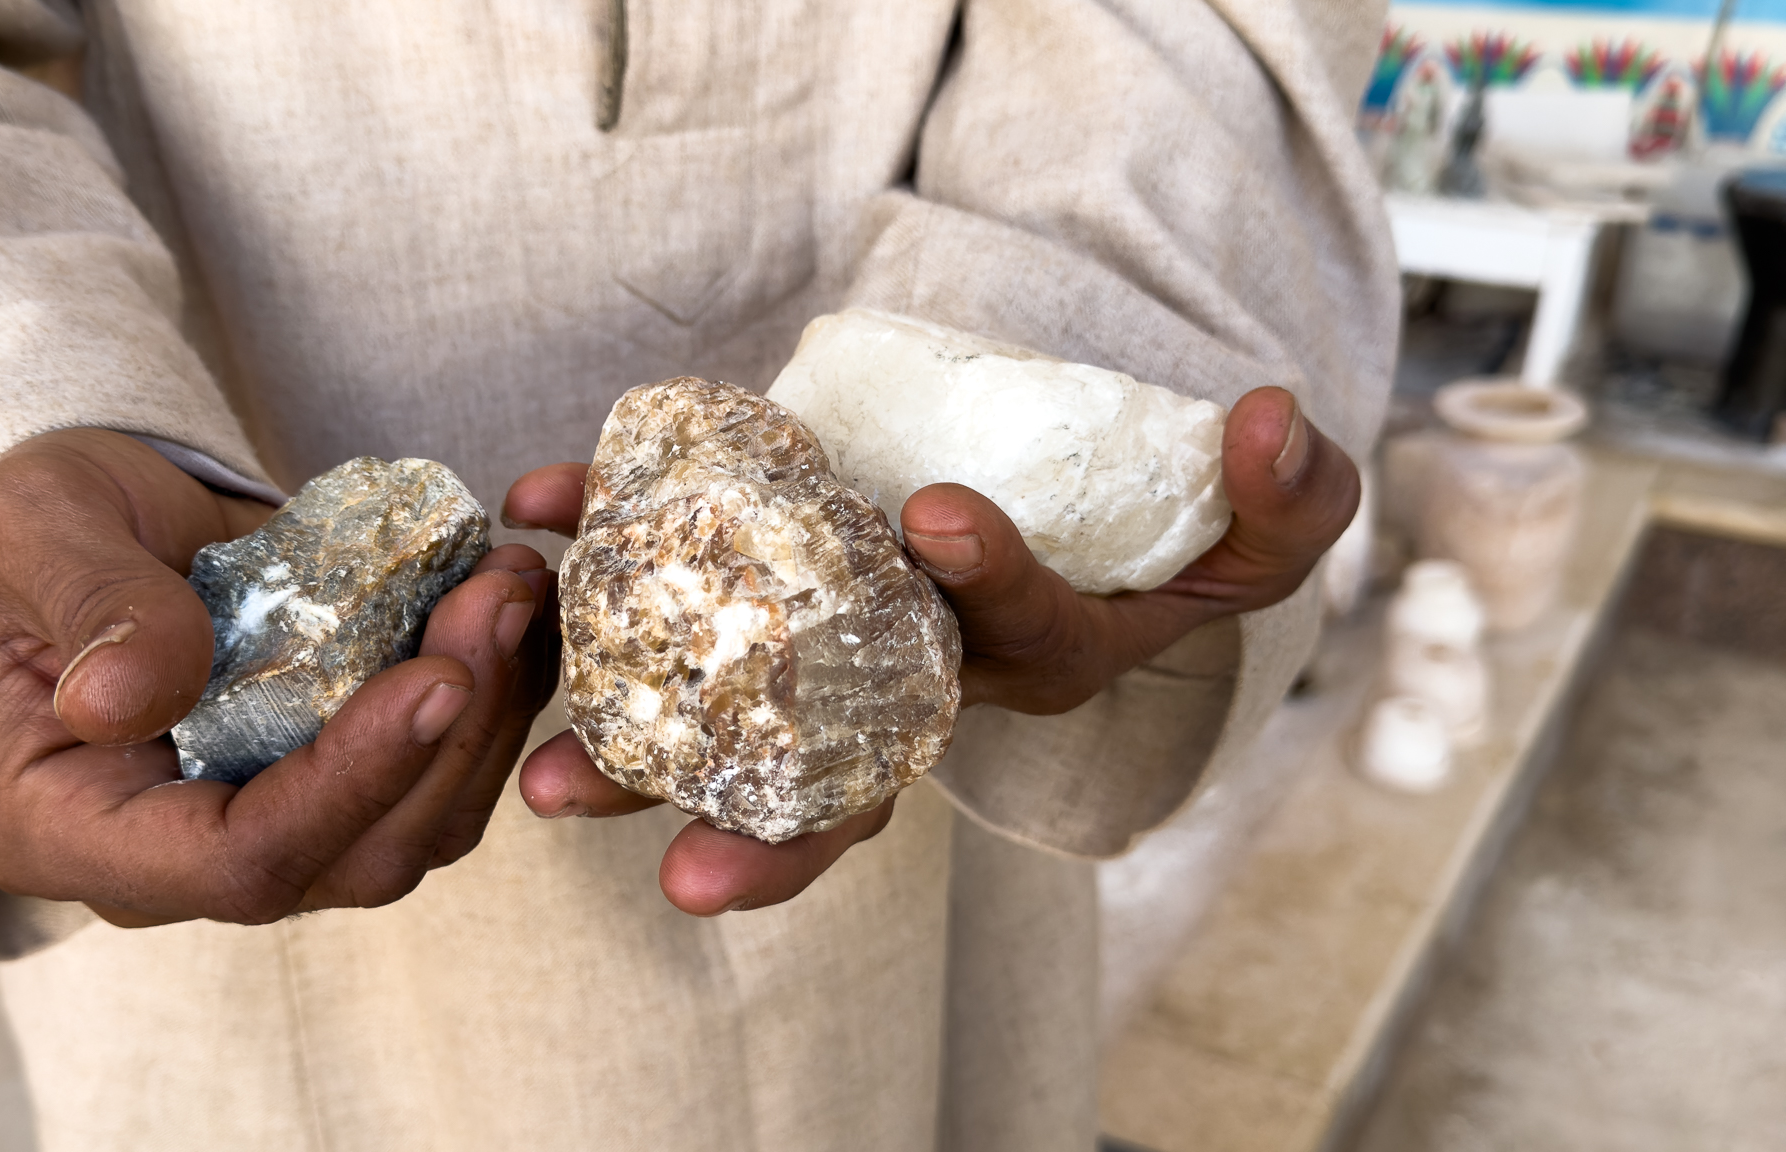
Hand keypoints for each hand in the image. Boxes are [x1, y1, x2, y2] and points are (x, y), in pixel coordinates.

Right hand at [0, 429, 557, 927]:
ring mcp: (274, 827)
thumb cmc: (42, 529)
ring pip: (424, 822)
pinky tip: (508, 601)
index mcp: (73, 832)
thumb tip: (125, 698)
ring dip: (492, 709)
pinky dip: (492, 691)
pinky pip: (441, 769)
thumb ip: (90, 605)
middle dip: (452, 734)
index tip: (433, 680)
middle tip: (500, 600)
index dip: (349, 783)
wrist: (96, 521)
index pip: (239, 862)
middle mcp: (183, 860)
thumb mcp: (36, 531)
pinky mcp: (340, 782)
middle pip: (360, 855)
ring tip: (513, 585)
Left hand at [500, 386, 1355, 915]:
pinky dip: (606, 550)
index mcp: (1038, 659)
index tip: (942, 517)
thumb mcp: (1266, 519)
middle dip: (752, 823)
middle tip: (662, 857)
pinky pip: (677, 588)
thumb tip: (1272, 420)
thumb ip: (1290, 497)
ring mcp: (834, 639)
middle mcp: (923, 679)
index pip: (1016, 643)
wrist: (1065, 482)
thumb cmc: (1165, 519)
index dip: (987, 586)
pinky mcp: (769, 571)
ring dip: (631, 751)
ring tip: (546, 775)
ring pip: (734, 722)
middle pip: (841, 773)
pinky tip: (542, 512)